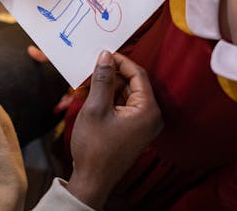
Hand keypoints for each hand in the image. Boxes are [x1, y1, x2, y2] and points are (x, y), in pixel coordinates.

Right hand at [66, 51, 162, 208]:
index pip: (138, 74)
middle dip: (110, 76)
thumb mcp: (95, 108)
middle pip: (132, 83)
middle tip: (90, 70)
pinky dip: (107, 100)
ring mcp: (142, 124)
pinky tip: (90, 97)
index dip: (120, 62)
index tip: (102, 55)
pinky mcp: (133, 130)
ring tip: (86, 85)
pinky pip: (122, 106)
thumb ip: (102, 79)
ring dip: (106, 87)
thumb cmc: (95, 148)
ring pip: (125, 94)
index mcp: (148, 110)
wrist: (92, 181)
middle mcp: (150, 116)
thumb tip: (106, 56)